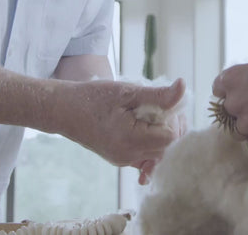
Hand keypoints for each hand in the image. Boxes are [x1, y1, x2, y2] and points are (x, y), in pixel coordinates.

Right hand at [57, 78, 186, 176]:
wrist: (64, 110)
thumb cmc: (93, 97)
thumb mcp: (127, 92)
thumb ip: (158, 95)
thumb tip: (183, 88)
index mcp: (131, 140)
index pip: (171, 137)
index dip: (173, 119)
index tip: (162, 103)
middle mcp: (128, 156)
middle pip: (167, 148)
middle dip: (170, 126)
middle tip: (159, 106)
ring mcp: (124, 160)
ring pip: (158, 153)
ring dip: (161, 133)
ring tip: (150, 113)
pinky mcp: (120, 159)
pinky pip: (145, 156)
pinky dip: (150, 143)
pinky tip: (147, 128)